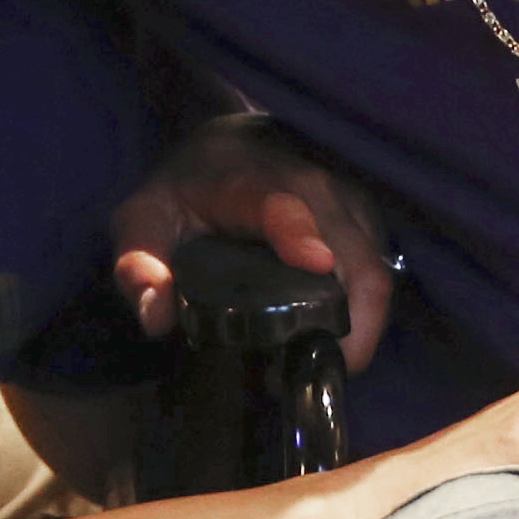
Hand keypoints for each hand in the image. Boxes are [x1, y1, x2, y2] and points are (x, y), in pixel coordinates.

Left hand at [112, 115, 396, 369]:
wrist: (230, 145)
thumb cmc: (185, 191)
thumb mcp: (141, 222)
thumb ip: (137, 266)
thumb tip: (157, 317)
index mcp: (248, 181)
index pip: (283, 204)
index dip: (299, 233)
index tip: (314, 265)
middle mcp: (314, 184)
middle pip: (354, 258)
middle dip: (346, 326)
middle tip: (306, 374)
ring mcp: (349, 199)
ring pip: (374, 271)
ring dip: (359, 324)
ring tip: (317, 359)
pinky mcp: (367, 216)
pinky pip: (380, 270)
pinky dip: (364, 310)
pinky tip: (330, 334)